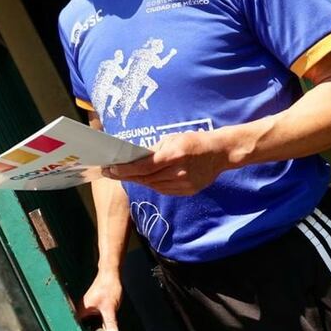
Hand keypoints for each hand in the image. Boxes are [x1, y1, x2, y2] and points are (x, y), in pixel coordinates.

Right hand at [80, 269, 121, 330]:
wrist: (110, 275)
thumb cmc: (108, 287)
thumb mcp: (110, 307)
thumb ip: (110, 321)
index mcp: (82, 310)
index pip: (77, 327)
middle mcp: (81, 309)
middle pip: (81, 327)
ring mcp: (86, 308)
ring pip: (86, 324)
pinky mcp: (91, 308)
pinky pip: (91, 320)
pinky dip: (96, 326)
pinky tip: (102, 330)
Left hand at [103, 130, 230, 195]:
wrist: (220, 153)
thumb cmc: (194, 141)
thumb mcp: (172, 138)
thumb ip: (153, 150)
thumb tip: (133, 158)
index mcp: (174, 156)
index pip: (144, 167)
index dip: (125, 170)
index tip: (110, 169)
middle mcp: (179, 172)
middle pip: (146, 178)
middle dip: (126, 175)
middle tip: (109, 172)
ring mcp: (184, 184)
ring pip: (153, 186)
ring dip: (137, 180)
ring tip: (123, 175)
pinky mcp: (187, 191)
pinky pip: (163, 190)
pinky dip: (151, 184)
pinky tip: (143, 179)